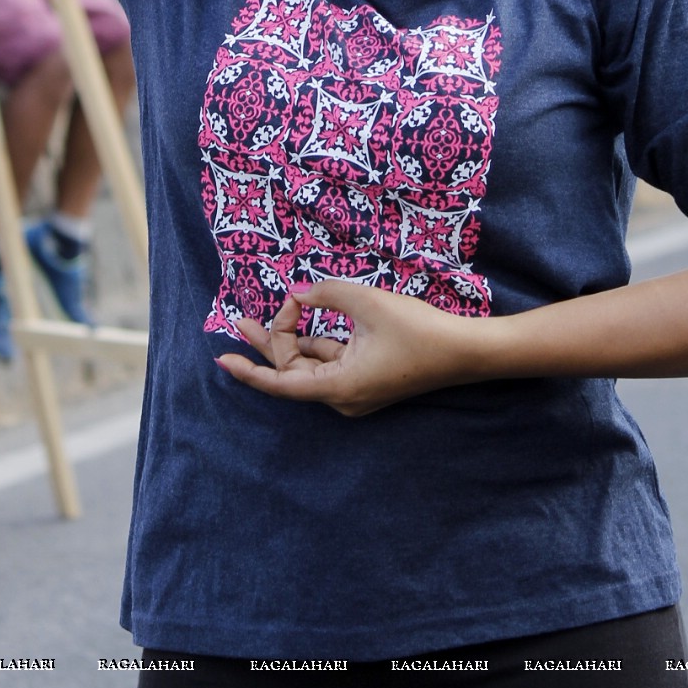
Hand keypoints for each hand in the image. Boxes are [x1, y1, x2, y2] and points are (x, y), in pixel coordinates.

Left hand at [215, 280, 483, 416]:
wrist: (464, 351)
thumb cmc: (418, 330)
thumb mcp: (368, 303)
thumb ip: (327, 293)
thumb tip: (298, 292)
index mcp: (339, 387)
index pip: (282, 383)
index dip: (250, 372)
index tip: (223, 360)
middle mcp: (343, 396)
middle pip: (294, 370)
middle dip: (270, 341)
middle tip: (241, 318)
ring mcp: (356, 390)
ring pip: (312, 364)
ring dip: (293, 338)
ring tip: (274, 310)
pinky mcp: (368, 379)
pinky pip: (332, 361)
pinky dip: (317, 340)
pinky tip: (307, 315)